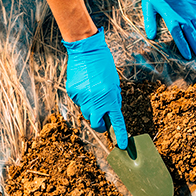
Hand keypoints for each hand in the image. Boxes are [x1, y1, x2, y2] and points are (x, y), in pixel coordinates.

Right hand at [63, 28, 128, 149]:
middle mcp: (95, 101)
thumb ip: (113, 99)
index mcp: (109, 98)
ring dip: (91, 108)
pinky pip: (79, 102)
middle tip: (103, 120)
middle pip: (97, 124)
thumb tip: (110, 113)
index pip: (117, 122)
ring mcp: (82, 98)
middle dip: (100, 125)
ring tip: (93, 92)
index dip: (120, 134)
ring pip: (87, 113)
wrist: (85, 50)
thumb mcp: (114, 83)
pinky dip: (83, 98)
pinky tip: (85, 85)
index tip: (122, 145)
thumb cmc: (103, 64)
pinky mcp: (73, 93)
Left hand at [141, 0, 195, 61]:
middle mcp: (183, 16)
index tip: (189, 56)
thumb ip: (150, 22)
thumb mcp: (147, 6)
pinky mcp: (194, 6)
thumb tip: (151, 36)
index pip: (179, 35)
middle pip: (193, 35)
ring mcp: (190, 11)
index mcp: (171, 17)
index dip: (184, 46)